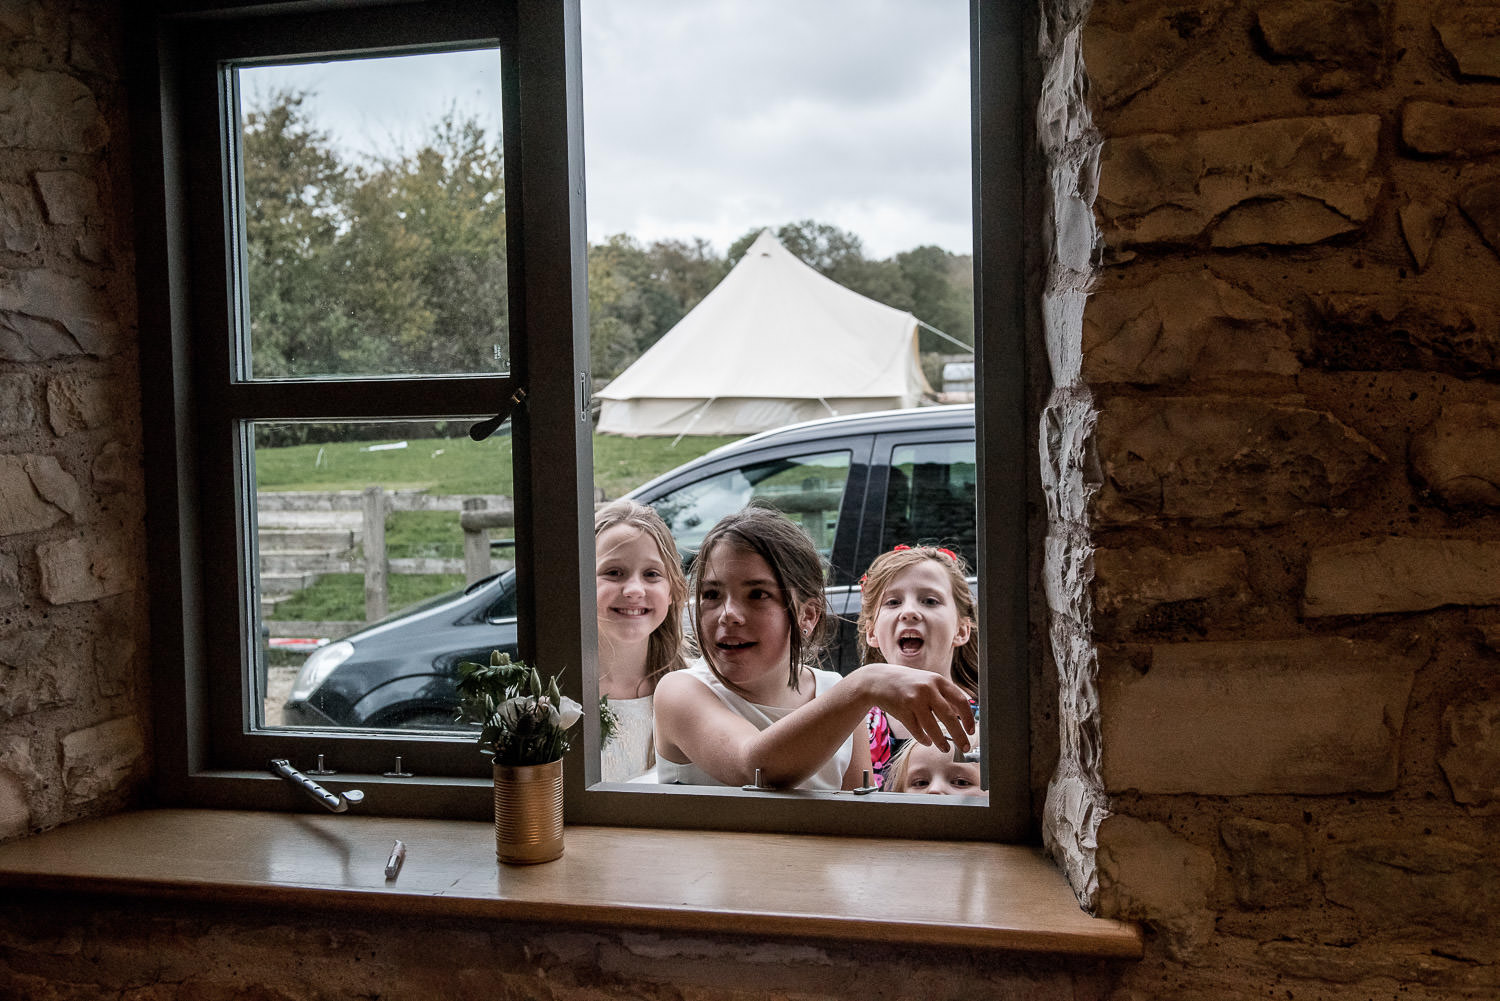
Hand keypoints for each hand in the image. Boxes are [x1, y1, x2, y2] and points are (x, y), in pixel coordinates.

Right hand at [850, 663, 973, 752]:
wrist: (878, 680)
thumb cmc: (907, 682)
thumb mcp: (928, 681)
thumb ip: (945, 694)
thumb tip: (964, 714)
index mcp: (938, 680)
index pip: (960, 700)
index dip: (968, 718)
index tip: (971, 730)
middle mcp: (927, 689)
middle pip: (949, 717)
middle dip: (959, 735)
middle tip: (964, 746)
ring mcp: (913, 700)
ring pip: (933, 728)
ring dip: (941, 741)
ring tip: (945, 748)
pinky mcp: (902, 711)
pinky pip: (917, 731)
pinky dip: (924, 739)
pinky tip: (928, 742)